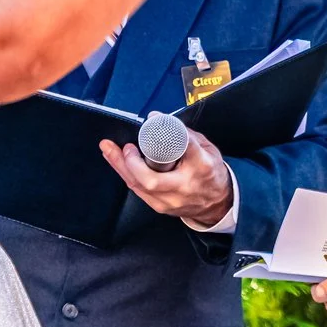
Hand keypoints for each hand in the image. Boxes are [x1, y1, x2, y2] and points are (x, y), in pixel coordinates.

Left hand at [100, 132, 234, 226]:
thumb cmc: (211, 174)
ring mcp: (170, 200)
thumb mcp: (208, 149)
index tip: (154, 120)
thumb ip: (185, 135)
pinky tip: (118, 163)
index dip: (168, 132)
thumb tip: (159, 121)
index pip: (184, 147)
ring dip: (120, 166)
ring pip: (138, 185)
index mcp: (202, 167)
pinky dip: (126, 174)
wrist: (217, 204)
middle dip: (131, 162)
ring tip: (109, 149)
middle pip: (151, 179)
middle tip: (125, 146)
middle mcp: (184, 186)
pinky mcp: (160, 207)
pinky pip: (137, 190)